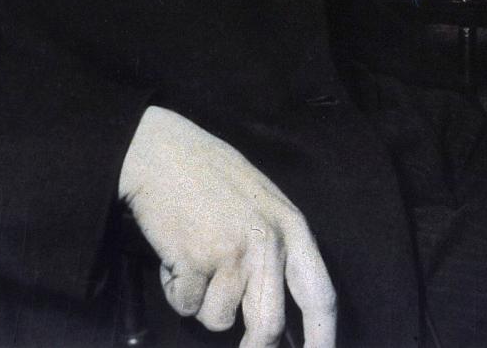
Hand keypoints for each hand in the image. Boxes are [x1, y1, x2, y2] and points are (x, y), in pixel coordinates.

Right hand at [119, 106, 334, 347]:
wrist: (163, 155)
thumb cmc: (211, 181)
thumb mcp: (262, 207)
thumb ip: (275, 253)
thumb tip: (277, 320)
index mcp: (292, 228)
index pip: (319, 294)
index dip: (323, 337)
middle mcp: (269, 242)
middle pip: (268, 325)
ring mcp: (233, 253)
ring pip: (218, 320)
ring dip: (202, 305)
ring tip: (196, 263)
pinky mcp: (196, 262)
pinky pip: (186, 306)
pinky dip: (177, 292)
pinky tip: (176, 255)